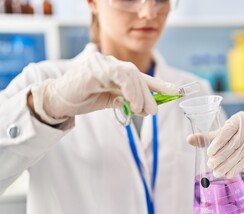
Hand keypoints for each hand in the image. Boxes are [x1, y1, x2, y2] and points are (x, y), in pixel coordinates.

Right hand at [31, 52, 177, 123]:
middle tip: (153, 111)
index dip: (160, 84)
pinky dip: (130, 89)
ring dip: (141, 94)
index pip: (142, 77)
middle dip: (150, 94)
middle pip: (139, 76)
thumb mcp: (110, 100)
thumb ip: (126, 100)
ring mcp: (103, 63)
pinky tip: (133, 102)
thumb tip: (146, 107)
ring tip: (142, 111)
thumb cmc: (83, 99)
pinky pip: (119, 76)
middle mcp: (112, 64)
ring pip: (131, 74)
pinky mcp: (94, 68)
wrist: (58, 101)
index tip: (177, 92)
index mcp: (117, 72)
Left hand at [187, 112, 243, 178]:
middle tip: (210, 165)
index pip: (227, 131)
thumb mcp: (222, 133)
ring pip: (239, 155)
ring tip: (216, 172)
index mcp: (239, 119)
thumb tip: (189, 139)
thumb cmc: (234, 134)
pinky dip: (235, 168)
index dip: (218, 142)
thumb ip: (206, 137)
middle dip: (221, 157)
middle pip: (233, 145)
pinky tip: (227, 173)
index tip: (209, 153)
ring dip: (227, 165)